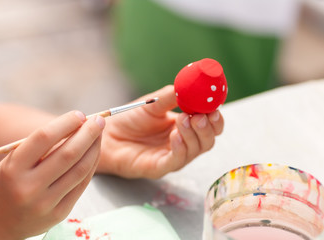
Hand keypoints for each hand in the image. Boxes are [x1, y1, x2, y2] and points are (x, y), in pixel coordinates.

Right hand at [0, 111, 104, 239]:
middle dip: (88, 133)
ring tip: (99, 134)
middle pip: (68, 153)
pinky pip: (81, 185)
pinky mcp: (59, 213)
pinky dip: (91, 165)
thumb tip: (76, 126)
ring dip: (94, 148)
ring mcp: (46, 203)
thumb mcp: (12, 161)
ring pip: (80, 169)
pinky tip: (95, 153)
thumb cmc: (6, 184)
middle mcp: (29, 187)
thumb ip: (40, 146)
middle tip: (99, 121)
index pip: (44, 138)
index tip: (79, 115)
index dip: (66, 123)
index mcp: (13, 168)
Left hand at [97, 85, 223, 178]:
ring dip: (193, 134)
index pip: (209, 124)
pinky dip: (180, 148)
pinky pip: (177, 160)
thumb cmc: (130, 118)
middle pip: (208, 139)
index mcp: (185, 126)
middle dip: (208, 127)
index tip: (215, 105)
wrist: (108, 133)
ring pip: (196, 150)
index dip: (215, 115)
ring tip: (184, 119)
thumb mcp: (154, 103)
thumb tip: (192, 84)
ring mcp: (173, 156)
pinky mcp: (160, 167)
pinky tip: (175, 135)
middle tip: (201, 115)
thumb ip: (173, 95)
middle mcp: (183, 142)